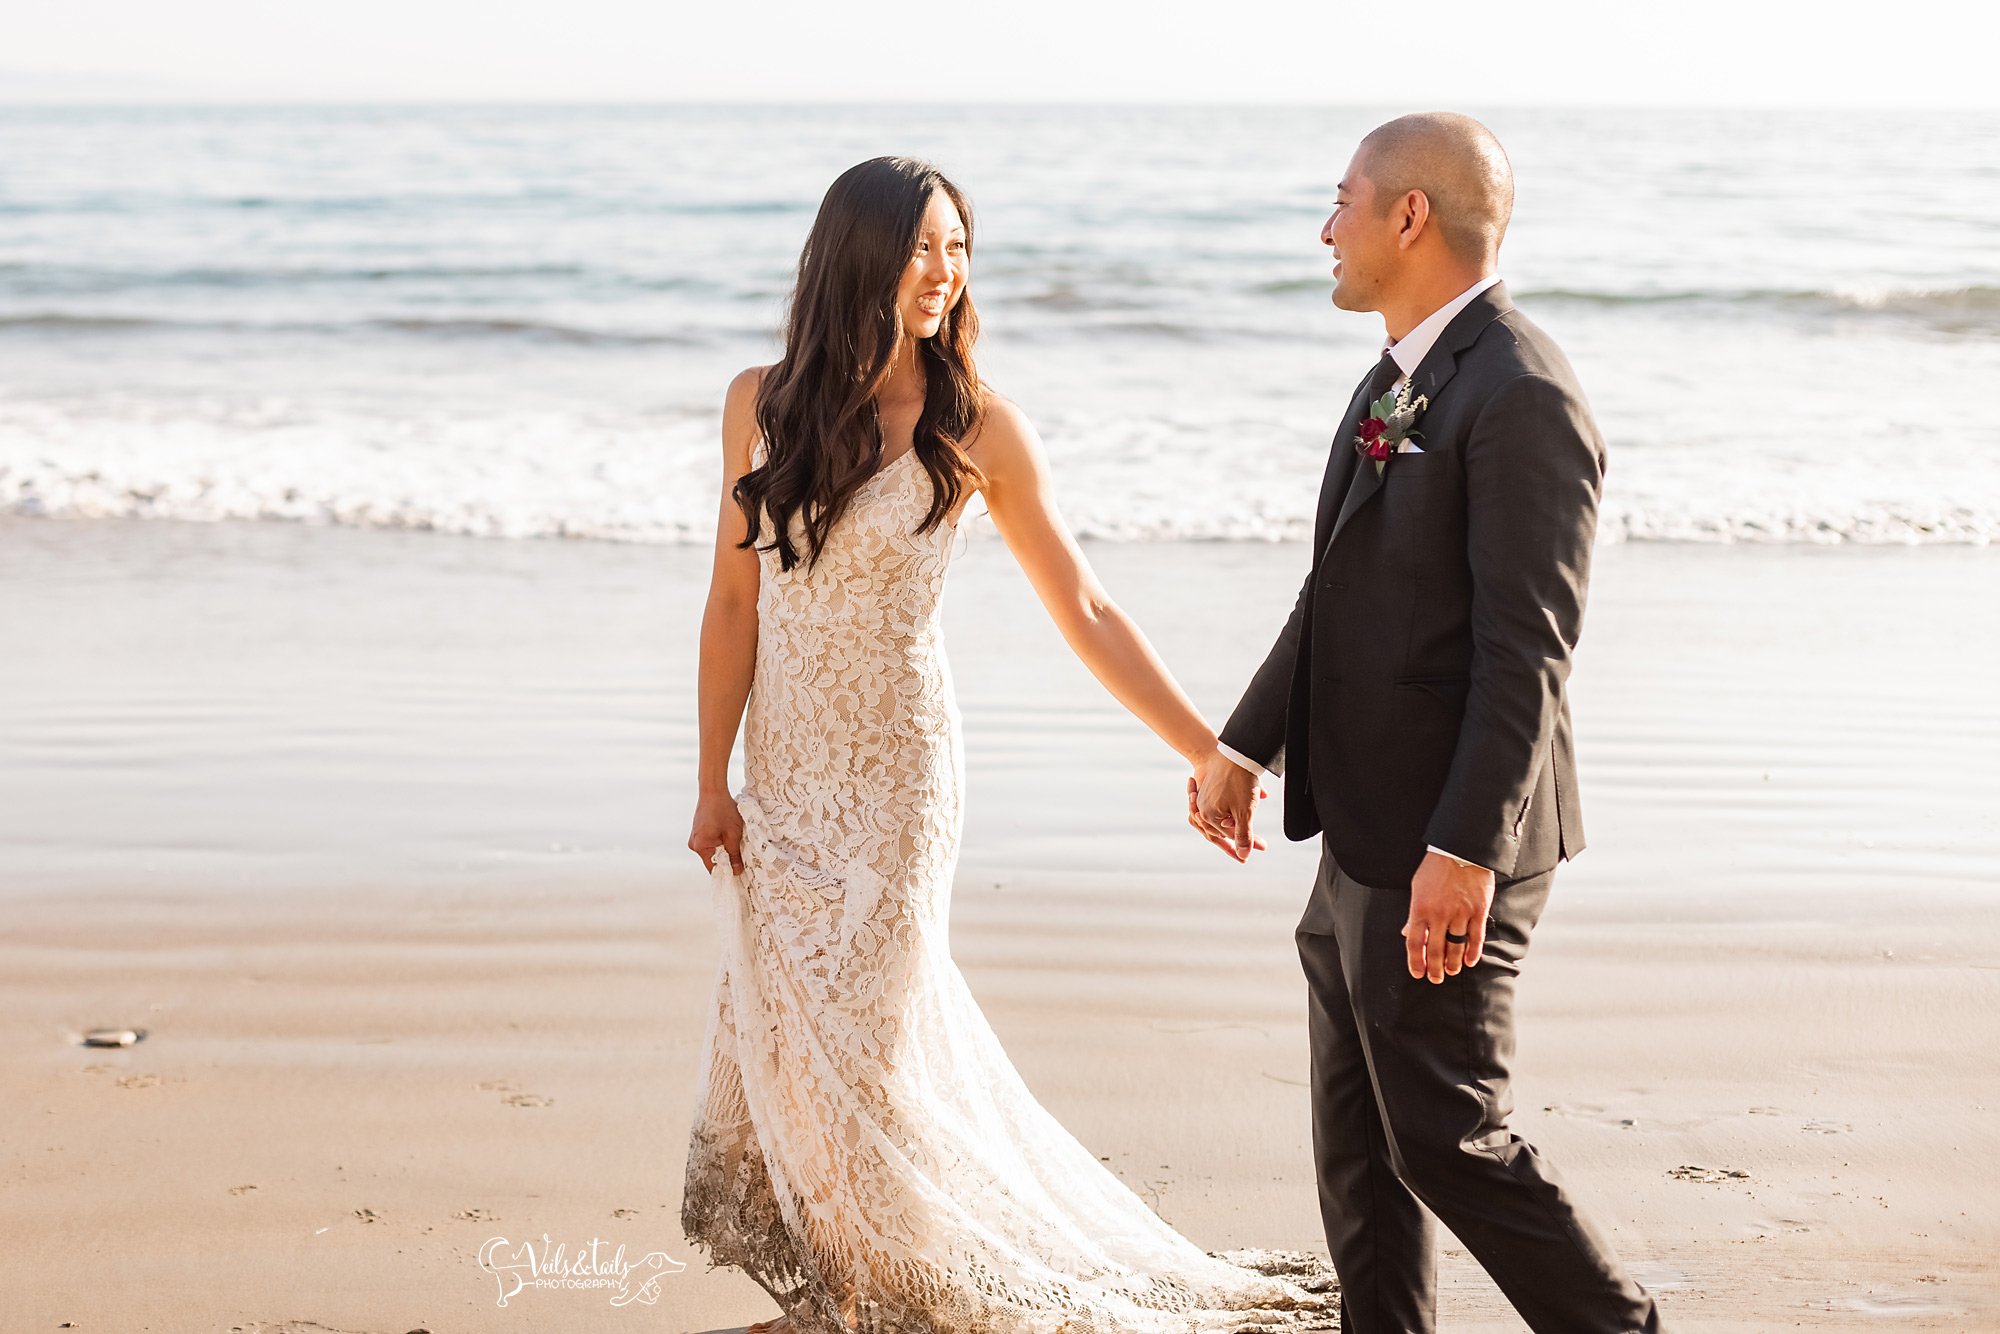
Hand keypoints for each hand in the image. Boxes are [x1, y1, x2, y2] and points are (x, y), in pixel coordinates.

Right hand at [688, 789, 744, 874]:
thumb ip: (735, 855)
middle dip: (726, 859)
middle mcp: (694, 844)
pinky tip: (728, 835)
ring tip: (735, 842)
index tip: (739, 875)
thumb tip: (737, 872)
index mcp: (700, 847)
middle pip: (712, 860)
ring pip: (712, 851)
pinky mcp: (698, 831)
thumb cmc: (724, 810)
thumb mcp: (733, 835)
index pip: (713, 869)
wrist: (713, 790)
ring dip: (723, 849)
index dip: (726, 873)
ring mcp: (695, 837)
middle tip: (741, 858)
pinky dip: (719, 842)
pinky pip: (710, 843)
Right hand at [1189, 749, 1266, 862]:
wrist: (1233, 752)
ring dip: (1233, 821)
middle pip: (1222, 829)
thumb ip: (1243, 835)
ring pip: (1220, 817)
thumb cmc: (1239, 781)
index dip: (1247, 842)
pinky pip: (1218, 804)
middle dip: (1238, 832)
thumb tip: (1244, 856)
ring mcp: (1203, 797)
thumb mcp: (1245, 812)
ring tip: (1245, 821)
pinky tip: (1245, 801)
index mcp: (1208, 816)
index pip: (1229, 836)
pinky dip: (1230, 807)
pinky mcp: (1208, 787)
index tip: (1264, 846)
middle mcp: (1202, 808)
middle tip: (1258, 840)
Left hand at [1402, 851, 1494, 981]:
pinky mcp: (1478, 911)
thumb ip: (1413, 914)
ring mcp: (1460, 913)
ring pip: (1455, 947)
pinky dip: (1473, 952)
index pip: (1414, 943)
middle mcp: (1439, 914)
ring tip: (1451, 973)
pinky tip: (1469, 962)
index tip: (1417, 974)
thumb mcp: (1417, 888)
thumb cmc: (1435, 869)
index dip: (1415, 961)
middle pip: (1435, 950)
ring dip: (1452, 964)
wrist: (1460, 850)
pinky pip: (1476, 938)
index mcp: (1420, 909)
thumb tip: (1405, 933)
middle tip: (1435, 979)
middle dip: (1434, 968)